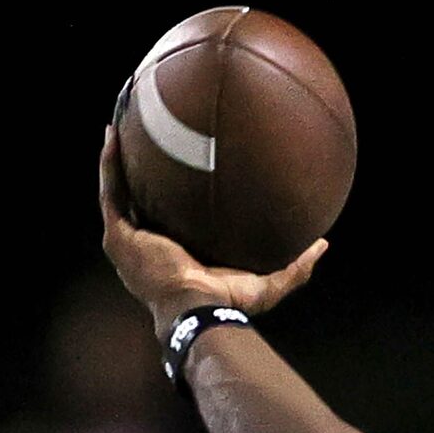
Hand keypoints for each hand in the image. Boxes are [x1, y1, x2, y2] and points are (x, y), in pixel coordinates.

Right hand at [99, 127, 326, 337]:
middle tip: (150, 136)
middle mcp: (151, 248)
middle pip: (141, 200)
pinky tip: (113, 134)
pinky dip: (110, 163)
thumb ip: (296, 265)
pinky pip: (110, 191)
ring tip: (121, 125)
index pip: (174, 219)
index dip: (175, 193)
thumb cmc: (229, 303)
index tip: (186, 164)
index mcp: (180, 255)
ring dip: (118, 159)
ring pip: (119, 191)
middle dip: (141, 170)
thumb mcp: (268, 282)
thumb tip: (323, 244)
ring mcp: (132, 241)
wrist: (198, 307)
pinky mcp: (119, 235)